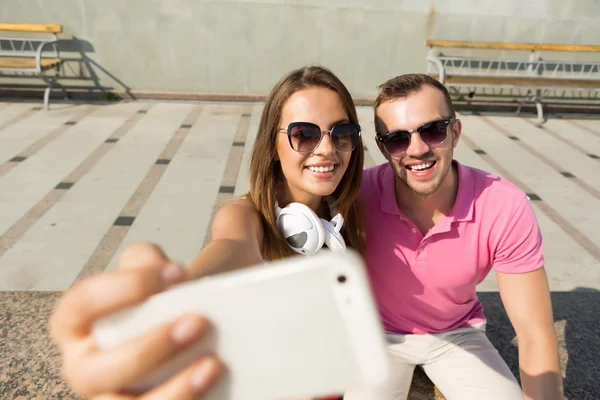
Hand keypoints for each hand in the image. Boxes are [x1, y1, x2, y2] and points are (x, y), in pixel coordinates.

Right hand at [49, 243, 222, 398]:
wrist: (233, 347)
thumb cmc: (210, 304)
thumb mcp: (215, 269)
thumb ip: (224, 236)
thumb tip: (239, 213)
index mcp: (86, 322)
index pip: (81, 304)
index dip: (122, 288)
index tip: (177, 272)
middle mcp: (90, 366)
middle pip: (93, 368)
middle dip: (145, 347)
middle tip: (197, 321)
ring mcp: (116, 399)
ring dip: (168, 387)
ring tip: (213, 363)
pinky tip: (214, 378)